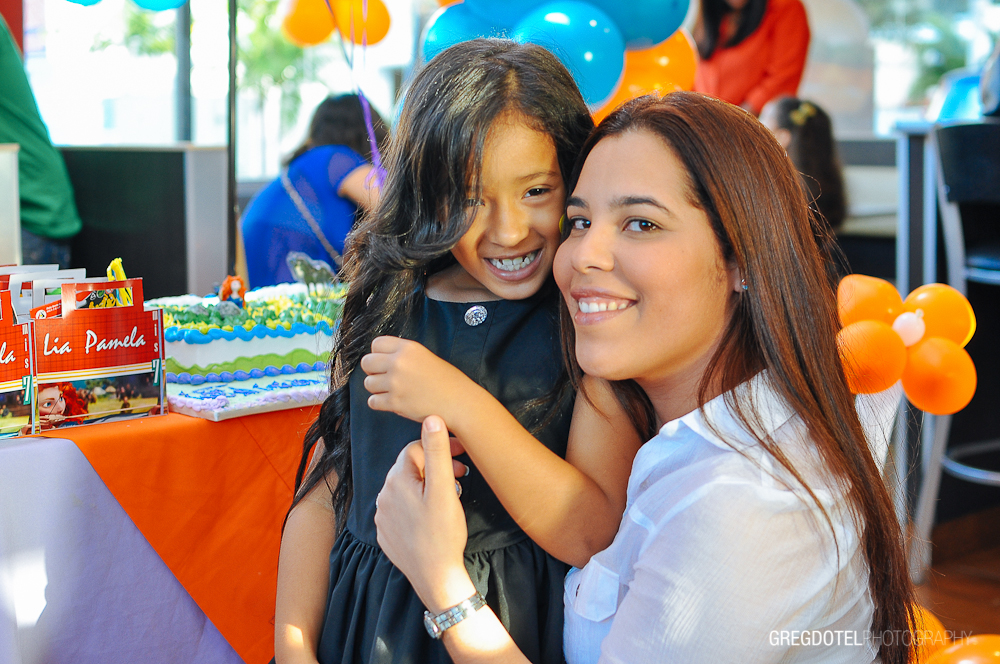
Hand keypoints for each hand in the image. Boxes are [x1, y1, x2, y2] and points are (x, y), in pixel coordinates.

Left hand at [361, 337, 476, 424]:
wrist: (459, 403)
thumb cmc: (448, 382)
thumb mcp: (426, 357)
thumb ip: (405, 355)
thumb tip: (384, 359)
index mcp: (409, 348)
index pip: (376, 344)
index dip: (378, 354)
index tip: (383, 361)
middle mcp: (399, 363)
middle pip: (366, 362)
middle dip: (373, 371)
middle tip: (383, 377)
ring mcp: (395, 383)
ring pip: (368, 383)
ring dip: (377, 388)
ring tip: (391, 391)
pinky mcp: (395, 402)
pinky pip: (373, 401)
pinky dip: (379, 403)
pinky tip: (391, 402)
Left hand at [375, 416, 477, 612]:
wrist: (435, 578)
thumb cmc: (443, 533)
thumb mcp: (444, 489)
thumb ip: (437, 452)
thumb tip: (431, 418)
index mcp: (396, 479)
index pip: (416, 449)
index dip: (440, 448)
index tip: (462, 456)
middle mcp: (383, 494)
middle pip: (410, 468)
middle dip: (434, 467)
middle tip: (462, 476)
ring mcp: (382, 515)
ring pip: (405, 488)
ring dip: (426, 486)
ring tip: (449, 496)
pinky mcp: (385, 532)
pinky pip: (400, 508)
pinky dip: (417, 505)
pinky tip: (433, 514)